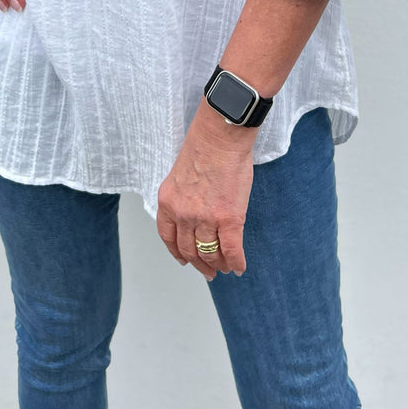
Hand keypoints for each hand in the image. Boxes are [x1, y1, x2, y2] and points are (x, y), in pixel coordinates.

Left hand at [157, 99, 255, 279]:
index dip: (176, 252)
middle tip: (208, 271)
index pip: (167, 236)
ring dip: (218, 264)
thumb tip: (195, 210)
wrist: (220, 137)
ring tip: (225, 268)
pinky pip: (231, 250)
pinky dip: (236, 262)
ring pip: (210, 253)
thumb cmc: (204, 146)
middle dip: (199, 264)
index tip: (183, 260)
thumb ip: (183, 196)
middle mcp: (183, 214)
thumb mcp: (180, 174)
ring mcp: (205, 219)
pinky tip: (239, 266)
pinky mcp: (229, 220)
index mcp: (168, 201)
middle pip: (189, 249)